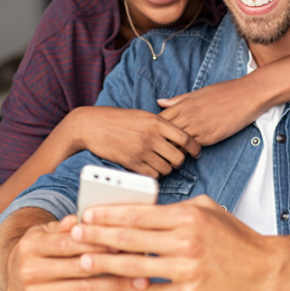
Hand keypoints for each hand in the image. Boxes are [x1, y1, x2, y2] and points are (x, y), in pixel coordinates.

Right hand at [1, 214, 137, 290]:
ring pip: (84, 290)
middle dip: (112, 264)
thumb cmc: (39, 247)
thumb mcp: (48, 229)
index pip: (68, 244)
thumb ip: (67, 224)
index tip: (121, 240)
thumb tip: (85, 217)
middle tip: (138, 260)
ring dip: (116, 285)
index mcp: (31, 246)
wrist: (13, 273)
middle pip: (79, 268)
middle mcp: (31, 271)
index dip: (96, 242)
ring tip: (139, 280)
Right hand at [59, 107, 200, 177]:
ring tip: (160, 163)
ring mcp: (141, 151)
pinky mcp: (131, 163)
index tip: (196, 152)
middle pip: (178, 157)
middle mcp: (151, 136)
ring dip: (166, 168)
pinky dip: (154, 174)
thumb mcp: (143, 115)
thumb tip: (179, 136)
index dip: (195, 147)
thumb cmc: (118, 119)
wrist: (93, 125)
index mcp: (156, 122)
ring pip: (167, 168)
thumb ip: (161, 124)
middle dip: (179, 160)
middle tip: (174, 159)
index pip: (185, 138)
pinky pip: (152, 175)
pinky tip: (149, 168)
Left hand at [71, 195, 289, 290]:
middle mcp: (187, 241)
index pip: (139, 214)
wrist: (266, 267)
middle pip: (131, 239)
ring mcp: (188, 270)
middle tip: (75, 235)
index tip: (88, 214)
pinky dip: (135, 289)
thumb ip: (176, 209)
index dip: (109, 214)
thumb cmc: (236, 237)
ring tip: (86, 260)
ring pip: (137, 267)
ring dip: (107, 264)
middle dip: (98, 237)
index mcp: (188, 216)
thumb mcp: (208, 209)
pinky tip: (118, 286)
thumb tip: (143, 210)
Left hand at [157, 76, 266, 146]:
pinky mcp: (209, 137)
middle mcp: (187, 116)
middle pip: (164, 134)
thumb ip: (178, 100)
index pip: (159, 120)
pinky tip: (188, 154)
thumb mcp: (198, 93)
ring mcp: (198, 128)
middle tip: (158, 149)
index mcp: (183, 104)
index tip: (154, 135)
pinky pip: (192, 148)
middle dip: (160, 142)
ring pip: (176, 144)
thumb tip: (159, 102)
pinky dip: (188, 152)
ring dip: (172, 150)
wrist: (247, 95)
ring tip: (170, 155)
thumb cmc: (224, 92)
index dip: (155, 129)